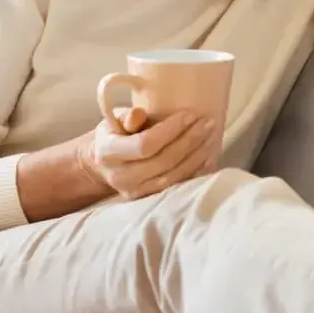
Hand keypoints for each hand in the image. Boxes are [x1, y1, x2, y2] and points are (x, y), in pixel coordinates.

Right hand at [78, 107, 217, 200]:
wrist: (102, 165)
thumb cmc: (112, 135)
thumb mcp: (113, 121)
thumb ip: (127, 117)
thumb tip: (138, 114)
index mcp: (109, 153)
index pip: (145, 144)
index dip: (170, 130)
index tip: (189, 114)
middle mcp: (121, 176)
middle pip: (163, 161)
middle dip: (190, 141)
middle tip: (208, 123)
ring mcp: (135, 191)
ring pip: (173, 176)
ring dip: (197, 156)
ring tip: (212, 137)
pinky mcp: (148, 198)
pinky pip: (176, 186)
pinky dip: (195, 172)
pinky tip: (209, 157)